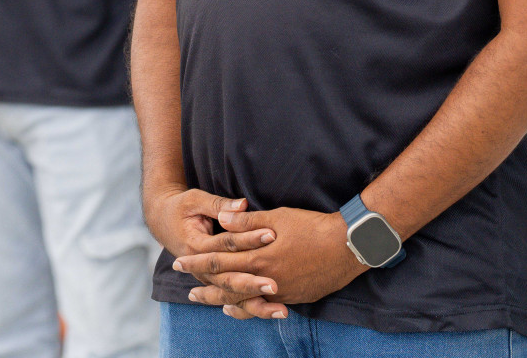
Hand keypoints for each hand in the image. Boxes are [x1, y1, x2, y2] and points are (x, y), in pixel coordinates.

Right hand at [145, 188, 278, 308]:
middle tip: (275, 286)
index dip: (248, 238)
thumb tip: (243, 204)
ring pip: (232, 297)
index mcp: (195, 246)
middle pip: (229, 278)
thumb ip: (220, 205)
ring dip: (256, 304)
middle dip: (253, 283)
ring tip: (281, 310)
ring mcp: (207, 280)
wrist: (163, 222)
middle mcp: (200, 269)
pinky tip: (273, 313)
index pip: (226, 244)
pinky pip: (234, 301)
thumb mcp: (196, 201)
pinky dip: (252, 308)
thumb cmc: (181, 208)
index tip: (272, 235)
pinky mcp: (215, 284)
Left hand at [172, 207, 363, 320]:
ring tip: (207, 301)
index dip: (197, 262)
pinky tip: (240, 308)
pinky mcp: (294, 297)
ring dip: (222, 300)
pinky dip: (247, 308)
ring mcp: (280, 291)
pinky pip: (262, 306)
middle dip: (205, 286)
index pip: (219, 261)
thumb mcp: (278, 217)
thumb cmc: (313, 227)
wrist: (348, 246)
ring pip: (243, 300)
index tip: (179, 263)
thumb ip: (247, 223)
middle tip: (187, 290)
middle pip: (227, 285)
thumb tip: (221, 219)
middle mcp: (265, 279)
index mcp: (258, 258)